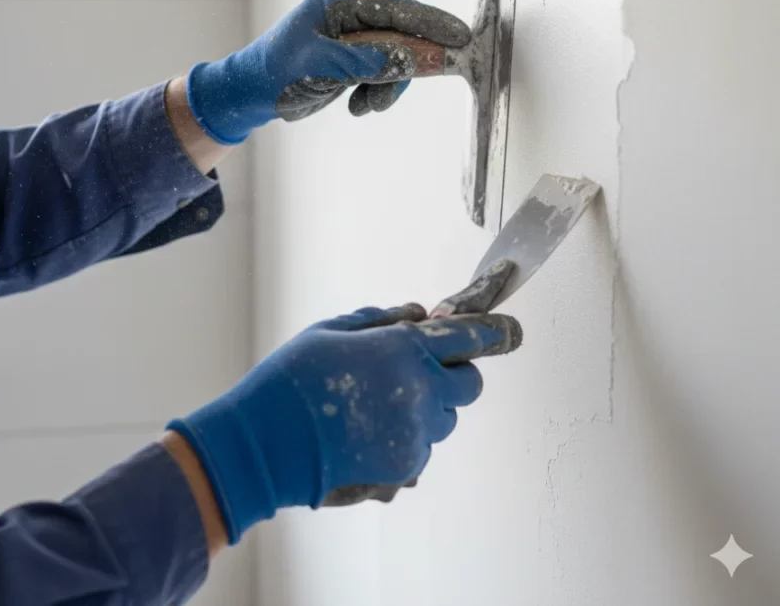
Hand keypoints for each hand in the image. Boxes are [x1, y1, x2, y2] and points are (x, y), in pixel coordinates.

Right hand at [167, 297, 521, 543]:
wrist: (269, 440)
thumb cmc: (295, 376)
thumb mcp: (334, 329)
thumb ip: (383, 319)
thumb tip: (417, 314)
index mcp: (404, 349)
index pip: (471, 336)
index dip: (495, 332)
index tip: (510, 330)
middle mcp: (421, 391)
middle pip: (470, 383)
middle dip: (454, 372)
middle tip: (420, 369)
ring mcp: (416, 433)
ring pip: (448, 418)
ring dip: (431, 405)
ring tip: (383, 403)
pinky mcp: (405, 466)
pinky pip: (424, 445)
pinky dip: (410, 434)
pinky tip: (371, 429)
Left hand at [185, 0, 470, 143]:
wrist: (250, 95)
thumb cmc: (274, 73)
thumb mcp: (318, 66)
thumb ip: (363, 61)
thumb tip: (406, 60)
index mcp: (337, 2)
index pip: (394, 7)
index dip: (428, 20)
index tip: (458, 35)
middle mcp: (347, 16)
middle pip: (399, 31)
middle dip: (413, 57)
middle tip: (440, 70)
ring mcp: (350, 40)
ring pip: (392, 58)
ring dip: (388, 85)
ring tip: (368, 106)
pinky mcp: (351, 62)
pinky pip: (380, 74)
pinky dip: (376, 94)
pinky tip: (357, 107)